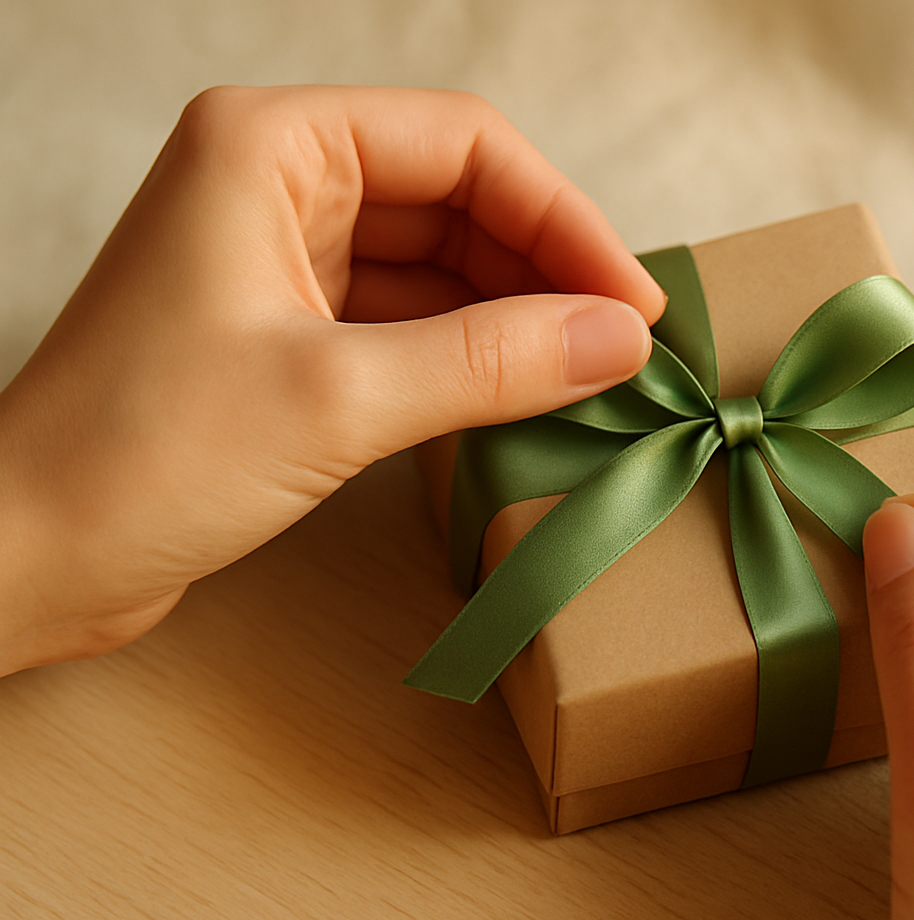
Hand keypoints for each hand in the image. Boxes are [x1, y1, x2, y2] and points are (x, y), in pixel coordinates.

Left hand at [0, 85, 663, 675]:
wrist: (27, 559)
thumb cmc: (140, 455)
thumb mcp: (339, 399)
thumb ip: (493, 361)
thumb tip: (621, 340)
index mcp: (272, 146)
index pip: (463, 146)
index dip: (564, 219)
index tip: (633, 303)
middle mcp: (279, 183)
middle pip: (461, 199)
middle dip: (549, 270)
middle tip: (627, 349)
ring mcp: (284, 259)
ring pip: (443, 265)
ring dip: (519, 318)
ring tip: (595, 377)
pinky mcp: (292, 332)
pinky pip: (413, 322)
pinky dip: (474, 357)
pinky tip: (530, 397)